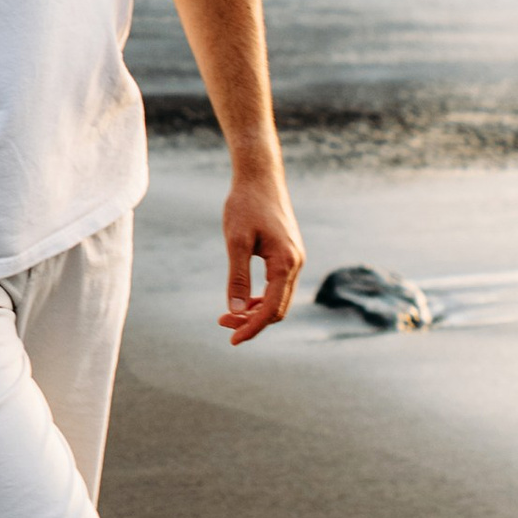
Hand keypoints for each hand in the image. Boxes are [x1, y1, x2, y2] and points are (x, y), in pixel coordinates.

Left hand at [220, 165, 303, 343]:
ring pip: (279, 298)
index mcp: (285, 263)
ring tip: (227, 315)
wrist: (260, 178)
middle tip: (222, 324)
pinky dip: (261, 297)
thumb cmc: (245, 205)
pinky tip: (243, 299)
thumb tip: (234, 311)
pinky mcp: (288, 254)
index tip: (232, 339)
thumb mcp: (236, 241)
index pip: (271, 309)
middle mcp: (295, 264)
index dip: (252, 327)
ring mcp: (294, 259)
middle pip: (278, 308)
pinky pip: (278, 286)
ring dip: (255, 311)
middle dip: (252, 321)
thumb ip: (237, 276)